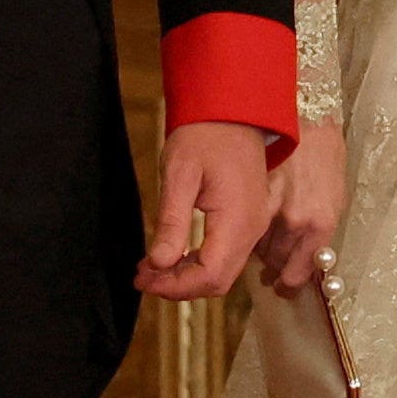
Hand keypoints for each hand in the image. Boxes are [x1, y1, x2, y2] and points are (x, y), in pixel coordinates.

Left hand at [140, 119, 271, 301]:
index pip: (210, 276)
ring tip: (150, 268)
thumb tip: (159, 263)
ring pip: (222, 272)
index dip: (175, 287)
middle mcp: (252, 230)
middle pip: (218, 281)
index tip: (143, 280)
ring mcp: (254, 226)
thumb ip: (172, 222)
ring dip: (186, 277)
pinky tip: (172, 255)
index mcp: (237, 221)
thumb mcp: (180, 175)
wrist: (233, 110)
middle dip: (178, 286)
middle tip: (142, 277)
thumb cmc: (204, 135)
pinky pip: (225, 256)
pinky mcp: (248, 221)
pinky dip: (198, 263)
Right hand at [260, 125, 349, 295]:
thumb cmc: (324, 156)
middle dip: (274, 265)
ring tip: (262, 237)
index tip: (282, 287)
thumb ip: (318, 233)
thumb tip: (305, 263)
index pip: (299, 273)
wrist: (306, 115)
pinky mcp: (252, 196)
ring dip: (258, 247)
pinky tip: (251, 220)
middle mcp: (296, 222)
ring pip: (256, 246)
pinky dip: (246, 227)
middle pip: (275, 263)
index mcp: (321, 226)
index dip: (288, 283)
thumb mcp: (334, 198)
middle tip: (271, 263)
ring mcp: (271, 209)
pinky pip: (245, 225)